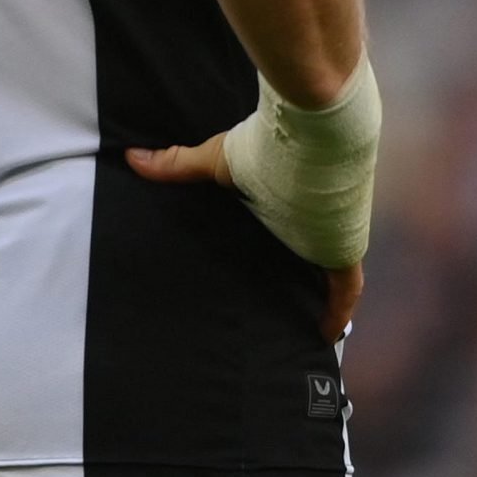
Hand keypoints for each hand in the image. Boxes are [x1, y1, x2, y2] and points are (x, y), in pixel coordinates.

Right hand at [128, 136, 360, 343]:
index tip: (262, 257)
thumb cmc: (264, 149)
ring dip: (317, 290)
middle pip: (305, 252)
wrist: (311, 142)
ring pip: (326, 271)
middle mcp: (309, 221)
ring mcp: (329, 237)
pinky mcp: (341, 253)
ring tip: (295, 317)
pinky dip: (336, 312)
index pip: (282, 228)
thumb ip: (176, 163)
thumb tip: (131, 157)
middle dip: (296, 270)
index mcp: (281, 202)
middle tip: (272, 295)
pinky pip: (344, 291)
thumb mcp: (215, 159)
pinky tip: (324, 334)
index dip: (277, 241)